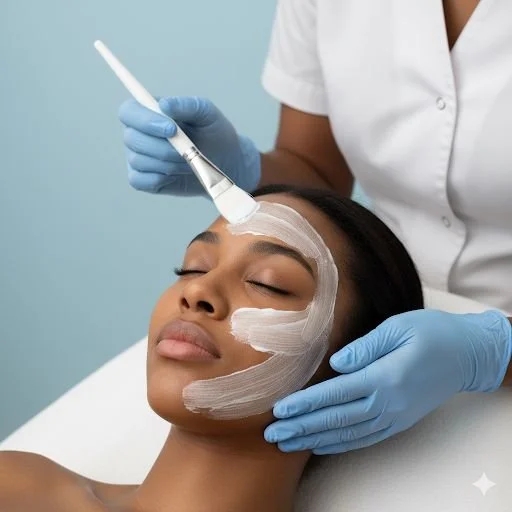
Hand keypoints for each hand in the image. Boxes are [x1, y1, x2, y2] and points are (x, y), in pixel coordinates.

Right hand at [118, 96, 260, 195]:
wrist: (225, 164)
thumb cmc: (214, 134)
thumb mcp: (207, 114)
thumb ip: (187, 105)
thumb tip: (164, 105)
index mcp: (148, 112)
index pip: (128, 112)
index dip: (145, 121)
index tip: (171, 129)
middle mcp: (138, 134)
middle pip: (131, 139)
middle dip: (161, 147)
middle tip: (187, 151)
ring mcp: (138, 158)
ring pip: (138, 161)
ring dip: (167, 164)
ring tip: (188, 162)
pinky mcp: (143, 180)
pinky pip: (139, 181)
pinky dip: (159, 178)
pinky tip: (176, 175)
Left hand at [264, 309, 511, 454]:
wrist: (468, 355)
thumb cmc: (432, 333)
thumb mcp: (398, 328)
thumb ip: (364, 347)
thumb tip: (335, 364)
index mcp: (385, 376)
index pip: (336, 394)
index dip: (305, 403)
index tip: (280, 410)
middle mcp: (388, 402)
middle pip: (337, 419)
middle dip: (301, 427)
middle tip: (273, 434)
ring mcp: (395, 416)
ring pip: (348, 433)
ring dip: (315, 439)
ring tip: (288, 443)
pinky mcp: (400, 421)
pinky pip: (366, 438)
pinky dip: (341, 444)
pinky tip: (321, 445)